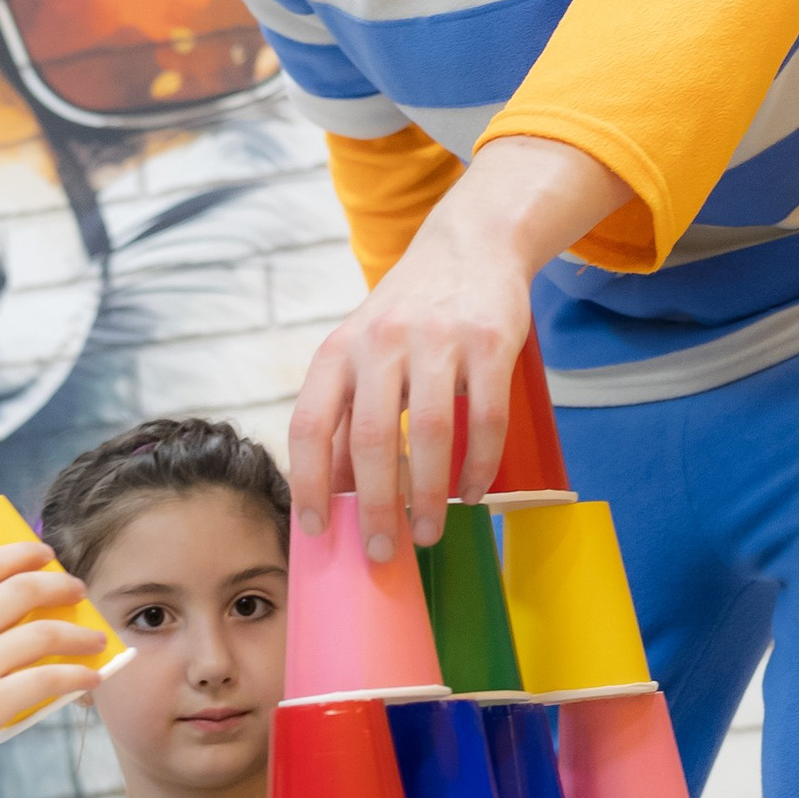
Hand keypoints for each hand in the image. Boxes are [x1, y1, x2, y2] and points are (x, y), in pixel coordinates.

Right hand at [0, 543, 106, 797]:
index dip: (22, 553)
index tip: (45, 552)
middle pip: (21, 589)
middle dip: (59, 585)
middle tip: (77, 590)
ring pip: (43, 633)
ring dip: (80, 633)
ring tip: (97, 638)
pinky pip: (47, 681)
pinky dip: (78, 676)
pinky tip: (92, 677)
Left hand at [289, 135, 627, 560]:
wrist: (470, 245)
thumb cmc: (407, 316)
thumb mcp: (361, 353)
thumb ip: (345, 414)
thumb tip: (331, 493)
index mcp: (339, 350)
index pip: (310, 423)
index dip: (308, 482)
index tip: (316, 529)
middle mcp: (382, 342)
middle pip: (371, 438)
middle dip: (375, 506)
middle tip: (382, 552)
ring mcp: (438, 340)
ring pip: (431, 433)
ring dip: (430, 495)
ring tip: (431, 532)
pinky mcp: (490, 342)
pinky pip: (486, 419)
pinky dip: (480, 466)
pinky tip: (475, 493)